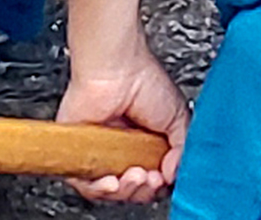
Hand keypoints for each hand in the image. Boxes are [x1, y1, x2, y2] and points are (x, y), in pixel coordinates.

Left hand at [52, 54, 187, 204]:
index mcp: (145, 146)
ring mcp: (100, 152)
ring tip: (134, 176)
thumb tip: (172, 176)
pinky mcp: (78, 151)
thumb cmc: (144, 82)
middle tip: (150, 177)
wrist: (117, 69)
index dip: (157, 186)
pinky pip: (84, 182)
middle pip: (130, 190)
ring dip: (124, 191)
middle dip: (143, 191)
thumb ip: (182, 151)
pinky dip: (98, 188)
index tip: (163, 177)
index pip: (150, 181)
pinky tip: (112, 180)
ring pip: (108, 190)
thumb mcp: (178, 119)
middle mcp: (122, 151)